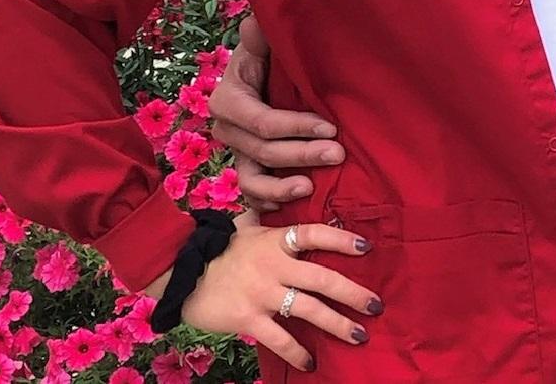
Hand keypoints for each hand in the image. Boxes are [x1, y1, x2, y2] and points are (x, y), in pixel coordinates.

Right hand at [151, 214, 380, 371]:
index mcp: (273, 241)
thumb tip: (285, 194)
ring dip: (338, 324)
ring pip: (309, 309)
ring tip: (359, 335)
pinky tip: (311, 363)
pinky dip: (297, 351)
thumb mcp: (241, 226)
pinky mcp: (249, 318)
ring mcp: (262, 293)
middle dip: (353, 292)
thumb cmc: (215, 250)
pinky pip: (279, 338)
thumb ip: (265, 216)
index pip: (313, 235)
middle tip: (376, 305)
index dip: (341, 240)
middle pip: (322, 278)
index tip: (366, 248)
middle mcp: (273, 266)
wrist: (179, 274)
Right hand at [209, 15, 346, 211]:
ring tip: (310, 189)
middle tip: (338, 154)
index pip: (262, 122)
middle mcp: (226, 128)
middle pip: (263, 151)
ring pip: (252, 180)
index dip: (296, 128)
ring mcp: (236, 151)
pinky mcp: (248, 167)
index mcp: (228, 98)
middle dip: (302, 155)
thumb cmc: (271, 54)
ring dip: (281, 187)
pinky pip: (252, 194)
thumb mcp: (267, 41)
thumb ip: (261, 34)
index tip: (330, 127)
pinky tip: (291, 206)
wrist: (269, 70)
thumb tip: (255, 25)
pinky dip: (268, 202)